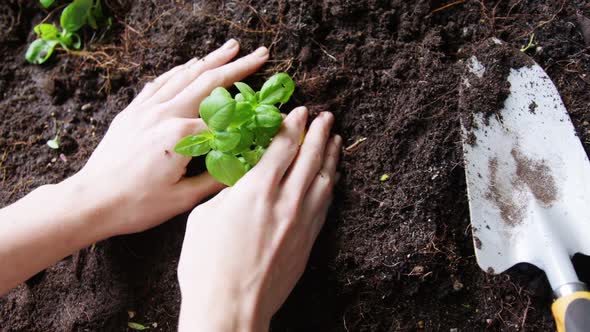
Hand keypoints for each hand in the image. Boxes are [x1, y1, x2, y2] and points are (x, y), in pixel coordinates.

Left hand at [69, 39, 269, 234]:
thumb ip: (216, 178)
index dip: (247, 112)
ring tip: (230, 48)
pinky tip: (189, 65)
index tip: (266, 108)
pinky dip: (178, 71)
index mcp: (180, 135)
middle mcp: (164, 114)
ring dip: (210, 59)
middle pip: (208, 81)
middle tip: (259, 54)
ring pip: (184, 75)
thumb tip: (243, 165)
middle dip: (237, 65)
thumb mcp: (183, 199)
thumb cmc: (136, 205)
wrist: (91, 201)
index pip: (224, 117)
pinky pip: (160, 83)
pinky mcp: (132, 112)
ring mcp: (146, 109)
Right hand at [177, 107, 341, 330]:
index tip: (301, 111)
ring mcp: (301, 222)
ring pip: (324, 180)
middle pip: (309, 157)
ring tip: (335, 140)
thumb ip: (228, 193)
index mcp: (256, 189)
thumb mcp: (205, 217)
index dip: (294, 125)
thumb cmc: (206, 264)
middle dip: (319, 133)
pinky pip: (326, 205)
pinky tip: (332, 178)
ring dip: (331, 157)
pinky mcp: (309, 241)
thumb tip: (241, 182)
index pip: (283, 146)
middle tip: (326, 117)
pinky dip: (331, 186)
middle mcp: (285, 201)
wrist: (231, 307)